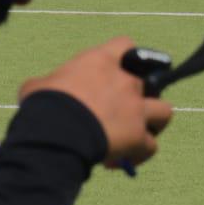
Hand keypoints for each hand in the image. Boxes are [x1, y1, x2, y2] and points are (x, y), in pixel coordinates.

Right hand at [19, 37, 173, 168]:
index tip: (113, 69)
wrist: (56, 131)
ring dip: (152, 122)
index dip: (123, 56)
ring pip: (164, 112)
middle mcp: (125, 81)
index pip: (125, 45)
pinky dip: (138, 153)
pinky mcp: (139, 137)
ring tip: (135, 132)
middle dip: (136, 96)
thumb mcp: (39, 85)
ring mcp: (136, 110)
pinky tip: (121, 159)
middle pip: (148, 82)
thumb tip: (46, 90)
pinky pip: (150, 147)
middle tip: (117, 110)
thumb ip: (52, 83)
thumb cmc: (44, 103)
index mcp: (101, 61)